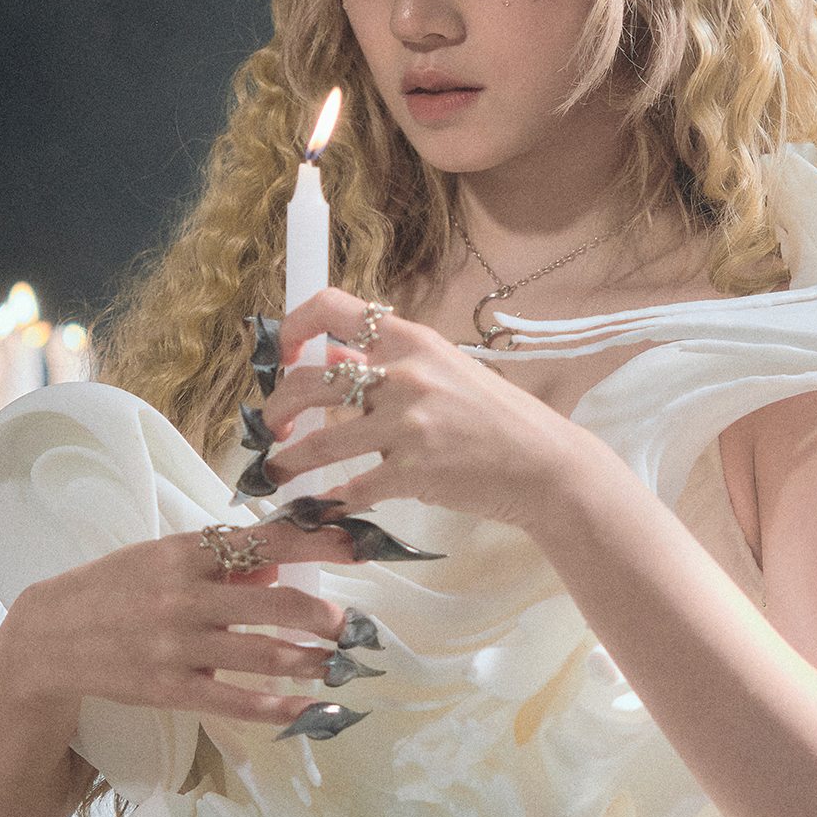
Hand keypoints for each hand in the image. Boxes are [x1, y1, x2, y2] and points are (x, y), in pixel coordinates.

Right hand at [0, 516, 358, 728]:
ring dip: (311, 661)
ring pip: (263, 655)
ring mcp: (178, 645)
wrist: (46, 639)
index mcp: (184, 554)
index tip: (356, 545)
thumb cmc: (110, 589)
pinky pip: (234, 701)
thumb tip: (278, 567)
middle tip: (350, 625)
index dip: (316, 543)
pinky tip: (305, 710)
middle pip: (276, 605)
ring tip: (338, 664)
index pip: (264, 541)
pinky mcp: (169, 688)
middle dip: (324, 616)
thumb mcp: (158, 557)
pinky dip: (276, 707)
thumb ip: (216, 561)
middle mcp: (186, 597)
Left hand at [257, 291, 585, 527]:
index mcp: (411, 340)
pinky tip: (321, 508)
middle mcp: (405, 375)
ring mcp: (408, 425)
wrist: (545, 465)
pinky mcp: (413, 473)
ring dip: (286, 462)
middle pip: (308, 382)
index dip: (292, 327)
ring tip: (275, 473)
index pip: (332, 309)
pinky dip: (329, 503)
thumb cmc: (498, 419)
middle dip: (276, 408)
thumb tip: (332, 356)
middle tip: (270, 427)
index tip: (282, 352)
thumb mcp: (446, 370)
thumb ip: (390, 362)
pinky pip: (351, 490)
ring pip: (319, 443)